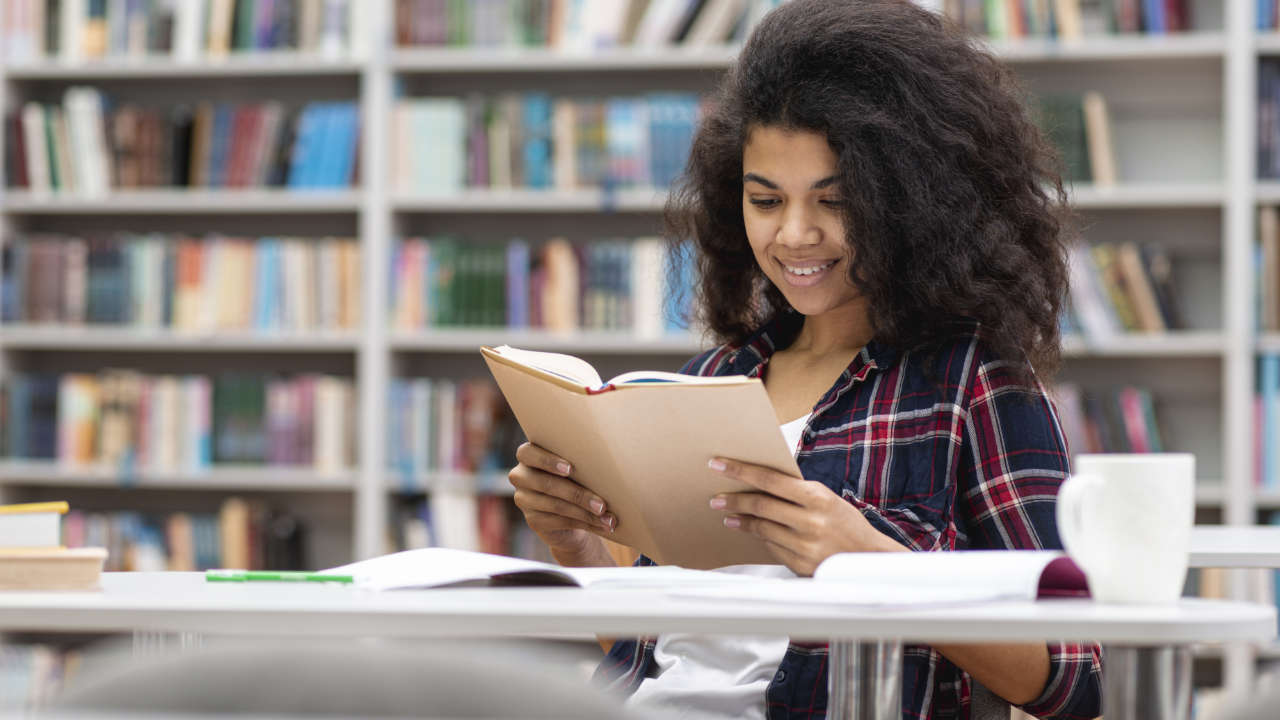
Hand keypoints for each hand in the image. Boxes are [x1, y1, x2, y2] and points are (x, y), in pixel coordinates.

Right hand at [509, 442, 617, 564]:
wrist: (572, 512)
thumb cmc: (578, 478)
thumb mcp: (576, 467)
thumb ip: (580, 461)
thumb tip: (608, 463)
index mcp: (528, 455)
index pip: (527, 453)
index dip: (547, 461)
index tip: (570, 469)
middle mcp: (521, 476)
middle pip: (545, 484)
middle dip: (577, 494)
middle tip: (601, 504)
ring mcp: (524, 499)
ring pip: (555, 505)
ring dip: (585, 512)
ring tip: (607, 516)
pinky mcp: (533, 520)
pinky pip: (559, 521)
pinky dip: (584, 523)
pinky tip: (601, 524)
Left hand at [707, 457, 904, 575]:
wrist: (870, 559)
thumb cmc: (846, 524)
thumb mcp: (828, 500)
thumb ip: (797, 493)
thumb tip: (759, 483)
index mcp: (818, 498)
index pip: (770, 480)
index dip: (740, 471)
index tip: (718, 464)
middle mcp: (811, 522)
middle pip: (760, 506)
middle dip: (733, 499)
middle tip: (715, 497)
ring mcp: (805, 546)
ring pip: (762, 529)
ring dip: (740, 521)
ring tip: (728, 514)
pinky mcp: (800, 565)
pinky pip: (771, 547)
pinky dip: (760, 537)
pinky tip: (749, 530)